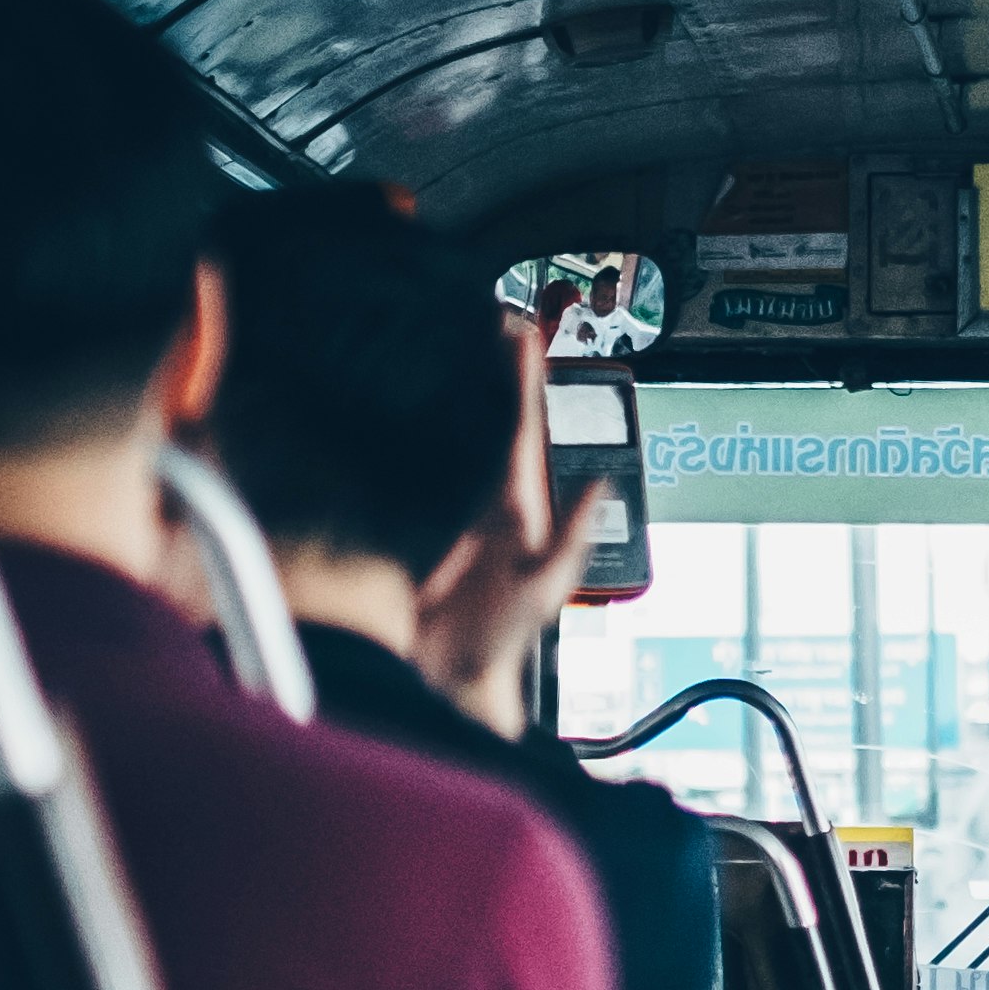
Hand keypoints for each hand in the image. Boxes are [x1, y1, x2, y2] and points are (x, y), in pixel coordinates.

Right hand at [414, 322, 602, 733]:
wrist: (448, 680)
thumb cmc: (501, 640)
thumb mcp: (545, 588)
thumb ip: (573, 537)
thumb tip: (602, 483)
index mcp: (514, 503)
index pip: (520, 427)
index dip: (522, 378)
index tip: (522, 328)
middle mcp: (476, 494)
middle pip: (478, 416)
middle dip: (481, 364)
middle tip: (482, 309)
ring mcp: (437, 503)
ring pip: (438, 433)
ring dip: (442, 386)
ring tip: (439, 334)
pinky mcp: (402, 518)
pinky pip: (399, 467)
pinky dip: (396, 431)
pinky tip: (387, 398)